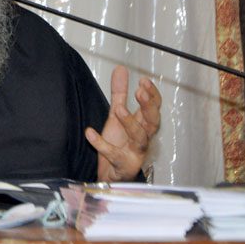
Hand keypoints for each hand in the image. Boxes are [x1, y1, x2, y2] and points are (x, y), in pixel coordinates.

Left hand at [85, 65, 160, 182]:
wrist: (111, 174)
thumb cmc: (119, 144)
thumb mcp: (116, 116)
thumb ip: (120, 93)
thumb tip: (121, 69)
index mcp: (142, 125)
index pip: (154, 108)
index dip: (152, 95)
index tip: (144, 81)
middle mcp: (142, 139)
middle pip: (152, 122)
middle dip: (148, 107)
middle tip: (140, 92)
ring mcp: (134, 153)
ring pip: (139, 138)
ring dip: (130, 123)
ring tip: (118, 109)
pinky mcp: (122, 165)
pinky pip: (113, 154)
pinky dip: (101, 143)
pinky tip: (90, 132)